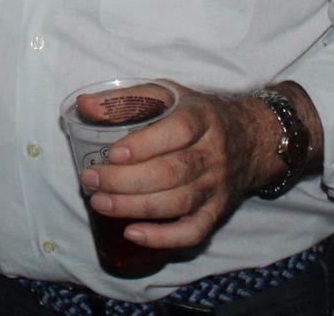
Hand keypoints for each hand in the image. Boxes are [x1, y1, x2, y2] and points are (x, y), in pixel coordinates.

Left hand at [78, 83, 271, 250]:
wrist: (250, 140)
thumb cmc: (197, 115)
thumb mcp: (168, 95)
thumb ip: (128, 99)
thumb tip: (84, 105)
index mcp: (202, 118)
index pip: (179, 130)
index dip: (146, 144)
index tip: (113, 153)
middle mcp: (214, 153)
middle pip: (174, 171)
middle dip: (127, 180)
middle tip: (92, 180)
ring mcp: (217, 186)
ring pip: (179, 202)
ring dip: (135, 207)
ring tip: (100, 203)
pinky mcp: (217, 211)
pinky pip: (194, 232)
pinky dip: (163, 238)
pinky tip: (132, 233)